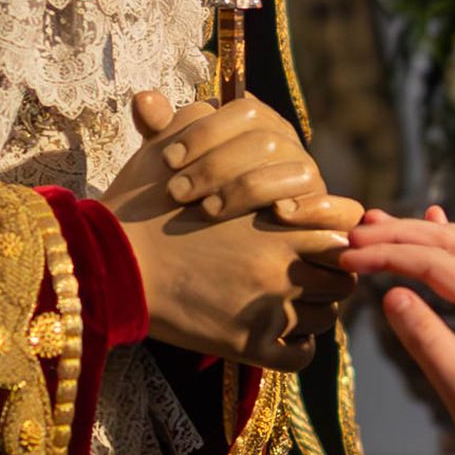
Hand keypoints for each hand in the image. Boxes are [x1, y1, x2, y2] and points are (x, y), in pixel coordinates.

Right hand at [102, 92, 357, 369]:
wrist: (107, 264)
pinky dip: (297, 348)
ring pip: (324, 318)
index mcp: (280, 219)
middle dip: (329, 277)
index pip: (347, 229)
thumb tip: (220, 98)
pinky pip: (301, 355)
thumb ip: (209, 125)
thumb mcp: (174, 151)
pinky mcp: (250, 346)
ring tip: (290, 305)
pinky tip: (279, 337)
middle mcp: (286, 264)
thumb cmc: (141, 207)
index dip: (337, 233)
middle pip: (343, 279)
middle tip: (309, 276)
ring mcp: (270, 309)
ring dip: (312, 312)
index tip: (320, 238)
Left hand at [161, 93, 364, 230]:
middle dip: (216, 166)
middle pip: (263, 140)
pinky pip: (337, 204)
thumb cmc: (195, 203)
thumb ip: (161, 135)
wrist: (222, 255)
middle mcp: (289, 144)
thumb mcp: (177, 169)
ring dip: (250, 189)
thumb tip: (144, 101)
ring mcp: (310, 177)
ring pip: (294, 170)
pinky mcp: (329, 213)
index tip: (168, 160)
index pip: (243, 111)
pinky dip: (312, 207)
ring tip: (209, 210)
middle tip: (178, 193)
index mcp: (258, 124)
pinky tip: (279, 214)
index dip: (205, 133)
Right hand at [340, 207, 454, 454]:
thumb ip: (425, 338)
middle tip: (356, 231)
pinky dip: (446, 247)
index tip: (347, 257)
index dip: (387, 256)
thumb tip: (391, 296)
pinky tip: (438, 227)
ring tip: (381, 224)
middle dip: (400, 234)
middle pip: (449, 245)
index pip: (433, 263)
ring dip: (420, 235)